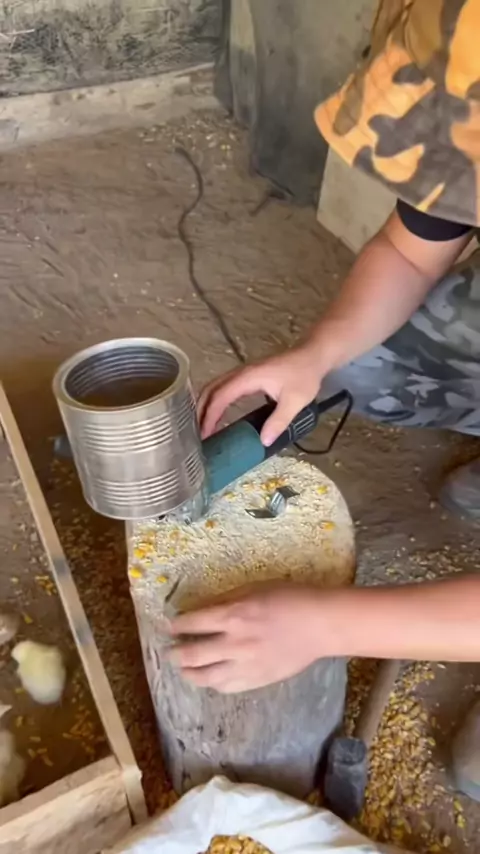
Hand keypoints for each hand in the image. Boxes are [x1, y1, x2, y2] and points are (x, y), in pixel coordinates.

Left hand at [168, 583, 331, 692]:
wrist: (320, 624)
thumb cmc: (289, 598)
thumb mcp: (253, 589)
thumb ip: (225, 600)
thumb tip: (201, 609)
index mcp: (233, 615)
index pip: (192, 623)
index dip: (177, 626)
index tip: (169, 627)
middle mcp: (234, 643)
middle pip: (193, 654)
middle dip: (176, 653)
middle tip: (170, 652)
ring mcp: (246, 665)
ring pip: (206, 676)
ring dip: (189, 673)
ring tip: (184, 670)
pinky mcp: (258, 680)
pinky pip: (227, 686)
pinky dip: (213, 683)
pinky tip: (210, 679)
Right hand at [197, 342, 324, 444]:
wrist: (312, 356)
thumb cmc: (304, 376)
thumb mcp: (295, 401)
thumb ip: (279, 421)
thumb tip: (263, 441)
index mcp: (248, 378)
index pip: (220, 397)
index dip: (210, 416)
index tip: (205, 434)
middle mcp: (240, 374)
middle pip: (210, 390)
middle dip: (200, 411)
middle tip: (197, 434)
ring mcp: (243, 374)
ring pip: (215, 388)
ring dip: (205, 405)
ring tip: (202, 428)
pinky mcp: (247, 377)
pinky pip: (223, 388)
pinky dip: (214, 402)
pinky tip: (216, 416)